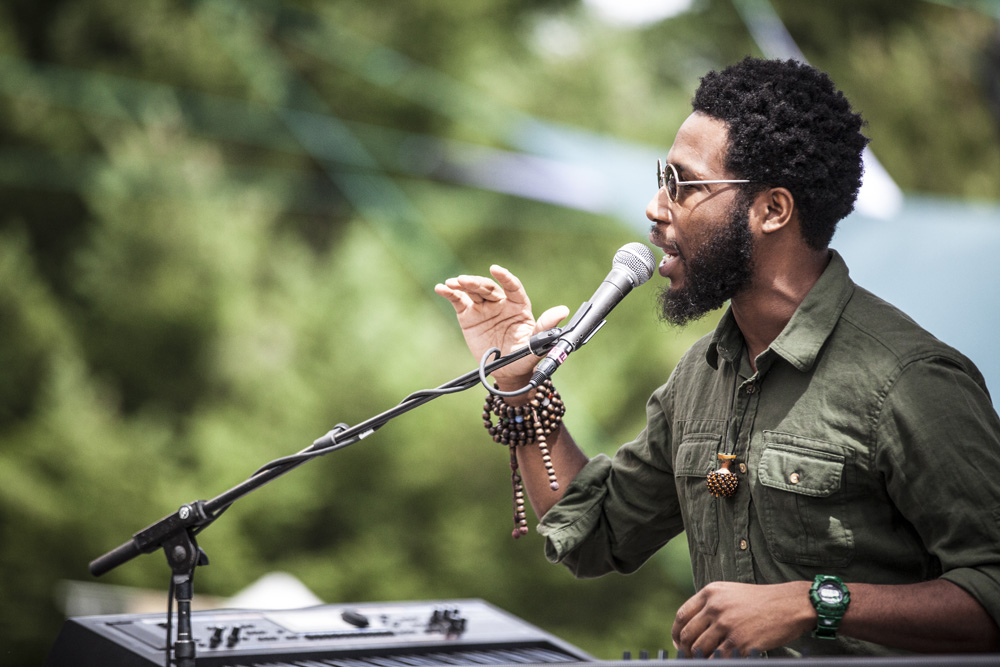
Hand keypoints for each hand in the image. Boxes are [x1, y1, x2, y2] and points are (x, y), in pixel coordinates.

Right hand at [435, 266, 568, 387]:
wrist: (506, 372)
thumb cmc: (524, 357)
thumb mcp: (536, 344)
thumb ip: (545, 326)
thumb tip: (562, 310)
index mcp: (519, 306)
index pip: (512, 287)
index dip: (505, 278)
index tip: (496, 270)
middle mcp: (501, 303)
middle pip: (488, 287)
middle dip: (476, 282)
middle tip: (464, 280)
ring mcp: (484, 308)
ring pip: (473, 291)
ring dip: (462, 285)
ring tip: (452, 283)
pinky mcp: (469, 316)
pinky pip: (459, 301)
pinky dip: (450, 293)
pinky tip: (442, 288)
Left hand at [671, 581, 813, 657]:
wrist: (789, 605)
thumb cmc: (760, 600)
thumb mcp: (730, 592)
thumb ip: (710, 605)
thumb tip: (693, 627)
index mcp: (710, 592)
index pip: (682, 615)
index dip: (676, 632)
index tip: (678, 642)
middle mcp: (715, 607)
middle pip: (688, 634)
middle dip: (685, 649)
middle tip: (690, 657)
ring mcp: (727, 624)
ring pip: (700, 649)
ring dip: (698, 659)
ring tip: (704, 661)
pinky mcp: (739, 641)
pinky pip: (719, 658)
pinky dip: (716, 662)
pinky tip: (719, 661)